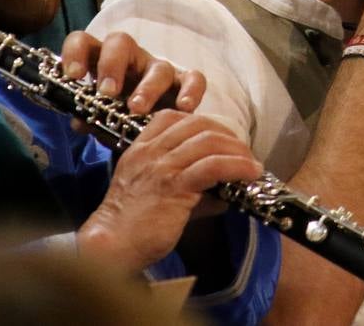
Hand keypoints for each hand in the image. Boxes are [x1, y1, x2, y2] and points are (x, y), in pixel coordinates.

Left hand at [62, 31, 204, 114]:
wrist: (153, 134)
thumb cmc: (120, 118)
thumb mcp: (101, 118)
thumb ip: (90, 117)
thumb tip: (80, 121)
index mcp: (103, 62)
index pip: (85, 42)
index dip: (76, 54)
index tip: (73, 76)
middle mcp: (131, 59)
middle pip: (121, 42)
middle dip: (112, 65)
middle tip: (107, 92)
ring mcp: (159, 69)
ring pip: (157, 67)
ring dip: (147, 87)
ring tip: (137, 109)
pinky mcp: (184, 83)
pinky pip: (194, 78)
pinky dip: (190, 91)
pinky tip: (183, 108)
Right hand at [77, 110, 260, 272]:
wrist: (110, 247)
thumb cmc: (131, 227)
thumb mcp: (154, 194)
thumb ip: (187, 187)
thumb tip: (223, 194)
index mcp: (140, 149)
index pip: (172, 117)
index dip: (202, 123)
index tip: (219, 139)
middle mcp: (150, 152)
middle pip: (197, 124)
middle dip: (226, 135)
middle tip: (243, 152)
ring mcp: (161, 167)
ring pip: (208, 141)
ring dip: (237, 150)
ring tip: (252, 164)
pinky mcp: (174, 186)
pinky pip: (213, 166)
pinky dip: (237, 166)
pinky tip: (250, 173)